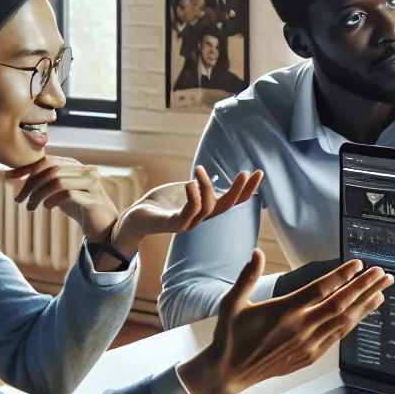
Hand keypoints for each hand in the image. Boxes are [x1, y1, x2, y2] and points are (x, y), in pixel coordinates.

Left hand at [8, 156, 120, 241]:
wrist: (102, 226)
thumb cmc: (78, 206)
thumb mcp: (57, 191)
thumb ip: (41, 181)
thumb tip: (12, 174)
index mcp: (76, 165)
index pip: (47, 160)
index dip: (26, 167)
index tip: (8, 177)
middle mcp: (87, 170)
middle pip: (51, 170)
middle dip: (30, 184)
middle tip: (18, 199)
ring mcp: (93, 184)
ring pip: (58, 181)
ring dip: (38, 194)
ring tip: (30, 207)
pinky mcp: (94, 199)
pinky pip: (68, 194)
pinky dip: (52, 200)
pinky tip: (47, 207)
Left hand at [111, 166, 261, 255]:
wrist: (136, 217)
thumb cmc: (161, 203)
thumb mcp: (185, 189)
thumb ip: (200, 186)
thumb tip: (214, 178)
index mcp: (205, 209)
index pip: (232, 201)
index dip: (246, 189)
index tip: (259, 172)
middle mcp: (200, 218)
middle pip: (226, 207)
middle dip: (239, 190)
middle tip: (246, 172)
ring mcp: (187, 222)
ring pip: (208, 208)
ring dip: (207, 187)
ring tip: (200, 170)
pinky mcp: (172, 224)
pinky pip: (188, 213)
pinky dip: (193, 197)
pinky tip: (191, 182)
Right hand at [178, 251, 392, 393]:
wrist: (229, 372)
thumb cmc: (230, 336)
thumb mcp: (232, 302)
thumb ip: (247, 276)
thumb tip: (257, 252)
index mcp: (284, 311)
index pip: (321, 288)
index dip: (343, 275)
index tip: (358, 264)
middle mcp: (301, 328)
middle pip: (341, 303)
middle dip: (364, 287)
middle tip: (382, 274)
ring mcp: (308, 344)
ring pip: (344, 321)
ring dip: (365, 304)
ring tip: (381, 291)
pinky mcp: (310, 356)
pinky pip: (337, 337)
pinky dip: (352, 323)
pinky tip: (362, 313)